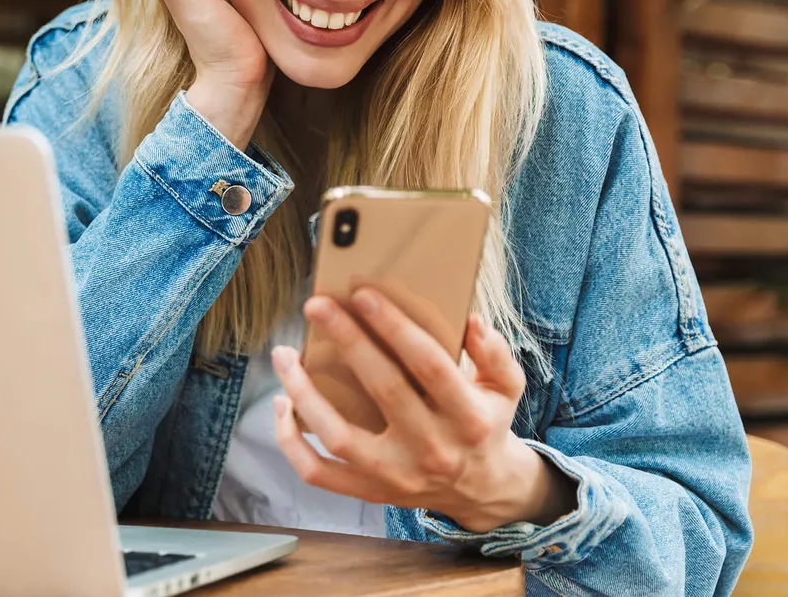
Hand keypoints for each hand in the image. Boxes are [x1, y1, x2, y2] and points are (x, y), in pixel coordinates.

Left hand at [270, 290, 575, 532]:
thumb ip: (494, 353)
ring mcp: (397, 477)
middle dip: (347, 341)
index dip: (396, 328)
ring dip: (304, 392)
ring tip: (284, 354)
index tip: (364, 295)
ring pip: (338, 436)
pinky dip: (291, 441)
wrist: (480, 489)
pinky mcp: (369, 492)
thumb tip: (470, 321)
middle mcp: (432, 450)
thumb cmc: (485, 423)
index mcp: (469, 419)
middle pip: (383, 390)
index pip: (430, 366)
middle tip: (317, 306)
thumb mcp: (506, 388)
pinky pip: (317, 473)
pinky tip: (281, 404)